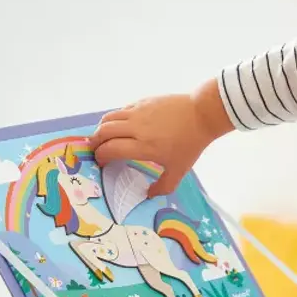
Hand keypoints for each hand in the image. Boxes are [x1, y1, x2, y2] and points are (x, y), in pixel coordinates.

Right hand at [89, 79, 233, 196]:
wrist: (202, 114)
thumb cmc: (190, 143)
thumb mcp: (180, 170)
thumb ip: (164, 186)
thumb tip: (149, 195)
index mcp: (144, 146)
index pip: (111, 149)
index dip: (101, 157)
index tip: (102, 163)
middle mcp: (136, 128)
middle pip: (103, 132)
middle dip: (95, 142)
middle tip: (95, 150)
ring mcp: (138, 112)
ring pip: (108, 118)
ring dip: (101, 129)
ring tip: (102, 137)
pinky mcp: (142, 101)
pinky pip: (121, 110)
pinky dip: (114, 119)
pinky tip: (120, 126)